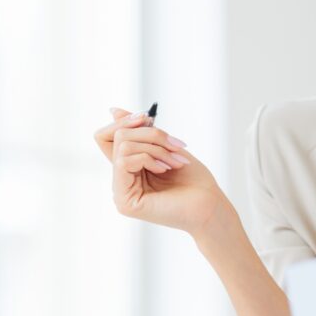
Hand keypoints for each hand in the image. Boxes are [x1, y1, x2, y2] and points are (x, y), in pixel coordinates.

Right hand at [94, 107, 224, 234]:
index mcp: (130, 166)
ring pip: (123, 146)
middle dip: (151, 133)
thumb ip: (140, 132)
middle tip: (176, 145)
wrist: (209, 204)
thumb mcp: (165, 146)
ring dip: (156, 148)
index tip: (146, 117)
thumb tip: (113, 111)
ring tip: (176, 162)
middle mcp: (121, 179)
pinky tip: (165, 169)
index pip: (106, 137)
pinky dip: (149, 159)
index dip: (123, 121)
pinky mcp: (124, 200)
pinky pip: (124, 162)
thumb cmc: (193, 179)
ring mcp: (120, 191)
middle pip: (118, 136)